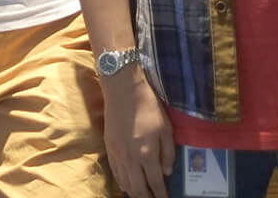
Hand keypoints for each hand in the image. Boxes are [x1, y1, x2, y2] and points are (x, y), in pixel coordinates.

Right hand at [99, 69, 174, 197]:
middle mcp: (130, 158)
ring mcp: (117, 154)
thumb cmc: (148, 107)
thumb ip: (168, 153)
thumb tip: (167, 172)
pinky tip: (126, 184)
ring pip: (125, 182)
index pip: (155, 183)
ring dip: (134, 192)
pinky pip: (115, 171)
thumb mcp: (166, 128)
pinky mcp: (109, 147)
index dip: (161, 195)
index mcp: (147, 154)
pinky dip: (122, 181)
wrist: (122, 89)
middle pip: (138, 189)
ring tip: (142, 194)